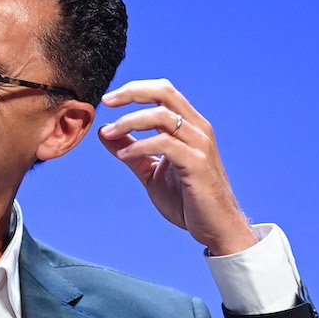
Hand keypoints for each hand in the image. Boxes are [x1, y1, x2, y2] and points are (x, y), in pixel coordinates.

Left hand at [98, 79, 256, 255]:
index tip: (108, 100)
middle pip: (165, 93)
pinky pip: (165, 144)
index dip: (135, 90)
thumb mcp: (151, 171)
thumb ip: (131, 152)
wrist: (215, 227)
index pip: (163, 92)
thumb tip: (104, 132)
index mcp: (188, 126)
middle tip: (107, 102)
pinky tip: (124, 155)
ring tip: (109, 133)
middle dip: (132, 93)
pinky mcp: (197, 163)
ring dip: (130, 121)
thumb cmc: (187, 200)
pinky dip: (140, 146)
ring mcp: (199, 144)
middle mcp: (197, 128)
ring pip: (162, 116)